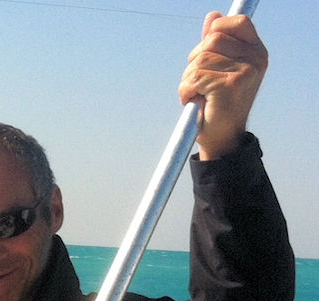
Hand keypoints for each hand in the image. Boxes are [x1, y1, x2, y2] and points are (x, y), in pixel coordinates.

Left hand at [179, 11, 267, 158]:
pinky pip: (194, 77)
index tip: (206, 54)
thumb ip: (217, 43)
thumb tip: (212, 16)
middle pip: (211, 40)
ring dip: (189, 79)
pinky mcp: (229, 85)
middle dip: (196, 61)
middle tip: (200, 84)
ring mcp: (244, 72)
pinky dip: (186, 91)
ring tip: (199, 95)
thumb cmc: (219, 106)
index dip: (215, 32)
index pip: (236, 23)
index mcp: (257, 52)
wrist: (222, 141)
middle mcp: (256, 60)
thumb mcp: (220, 70)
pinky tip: (195, 102)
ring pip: (199, 60)